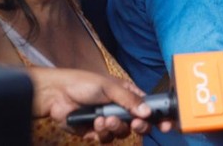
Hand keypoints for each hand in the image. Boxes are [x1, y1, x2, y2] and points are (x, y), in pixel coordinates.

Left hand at [29, 68, 172, 142]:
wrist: (56, 95)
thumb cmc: (83, 83)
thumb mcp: (110, 88)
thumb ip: (130, 101)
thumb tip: (147, 112)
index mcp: (128, 94)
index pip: (149, 107)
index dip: (159, 117)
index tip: (167, 125)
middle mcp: (121, 109)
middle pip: (139, 124)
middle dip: (138, 126)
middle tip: (134, 124)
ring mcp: (108, 120)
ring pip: (122, 133)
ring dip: (115, 127)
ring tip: (104, 119)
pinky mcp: (95, 131)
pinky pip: (106, 138)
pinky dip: (101, 132)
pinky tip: (94, 122)